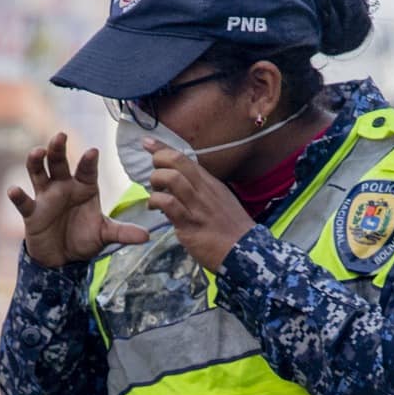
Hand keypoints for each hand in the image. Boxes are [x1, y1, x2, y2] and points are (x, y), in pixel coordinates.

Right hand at [7, 133, 148, 267]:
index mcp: (84, 187)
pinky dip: (18, 196)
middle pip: (59, 162)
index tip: (93, 151)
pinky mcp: (32, 212)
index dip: (89, 161)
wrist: (62, 258)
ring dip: (36, 161)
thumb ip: (122, 233)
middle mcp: (64, 186)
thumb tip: (147, 236)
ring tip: (38, 153)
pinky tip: (13, 190)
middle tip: (61, 135)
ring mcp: (46, 197)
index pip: (87, 170)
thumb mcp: (104, 236)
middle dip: (59, 149)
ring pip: (38, 173)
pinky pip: (24, 202)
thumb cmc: (83, 239)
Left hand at [143, 143, 255, 271]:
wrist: (246, 252)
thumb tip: (180, 187)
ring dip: (156, 181)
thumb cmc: (232, 230)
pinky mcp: (190, 224)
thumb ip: (202, 193)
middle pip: (177, 161)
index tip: (147, 142)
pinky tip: (154, 208)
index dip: (163, 148)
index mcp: (211, 184)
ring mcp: (197, 206)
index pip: (185, 158)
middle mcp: (204, 190)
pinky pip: (169, 204)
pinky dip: (156, 202)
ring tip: (154, 192)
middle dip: (158, 161)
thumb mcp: (221, 202)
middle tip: (153, 172)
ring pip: (171, 179)